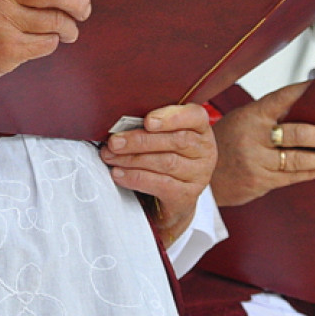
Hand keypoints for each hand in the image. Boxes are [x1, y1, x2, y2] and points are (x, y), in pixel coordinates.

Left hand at [101, 103, 215, 246]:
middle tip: (114, 142)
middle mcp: (204, 151)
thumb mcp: (160, 137)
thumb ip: (148, 126)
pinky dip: (136, 178)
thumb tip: (120, 124)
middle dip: (140, 140)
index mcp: (199, 129)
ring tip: (110, 157)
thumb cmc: (162, 156)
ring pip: (166, 163)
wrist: (170, 199)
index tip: (148, 121)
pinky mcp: (187, 196)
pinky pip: (161, 184)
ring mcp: (198, 175)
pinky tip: (119, 174)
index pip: (195, 116)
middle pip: (176, 141)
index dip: (172, 117)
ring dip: (133, 159)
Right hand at [210, 81, 314, 206]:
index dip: (302, 92)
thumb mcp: (239, 120)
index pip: (280, 99)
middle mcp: (252, 138)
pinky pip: (290, 177)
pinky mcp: (259, 182)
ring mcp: (256, 162)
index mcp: (248, 116)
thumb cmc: (225, 143)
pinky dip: (308, 172)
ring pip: (297, 160)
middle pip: (297, 134)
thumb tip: (304, 107)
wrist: (200, 174)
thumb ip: (268, 115)